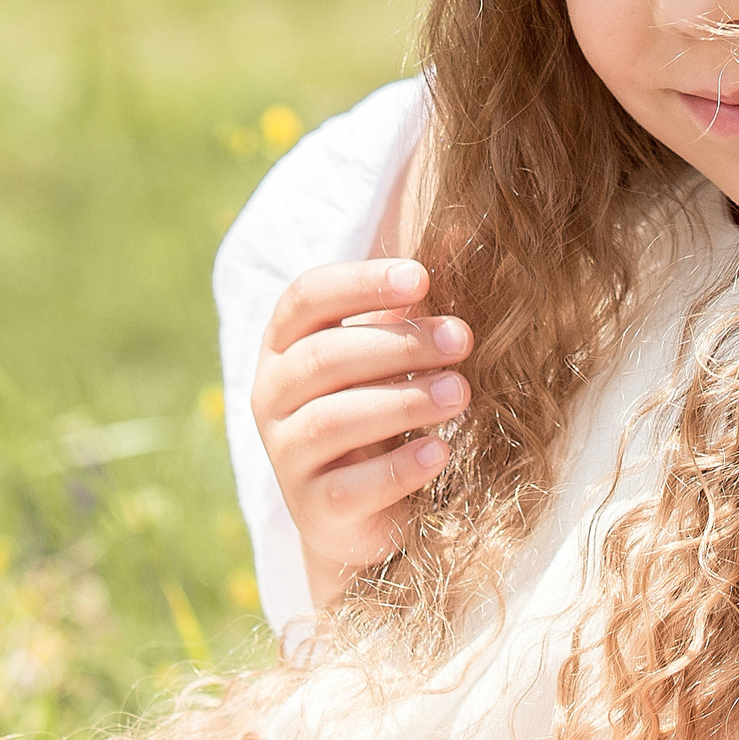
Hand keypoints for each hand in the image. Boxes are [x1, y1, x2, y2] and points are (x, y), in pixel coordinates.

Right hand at [256, 258, 469, 603]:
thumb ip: (417, 298)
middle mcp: (272, 394)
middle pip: (324, 358)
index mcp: (286, 343)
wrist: (364, 513)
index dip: (361, 283)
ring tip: (460, 392)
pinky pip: (350, 486)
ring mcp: (286, 455)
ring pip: (333, 420)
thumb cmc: (382, 408)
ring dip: (402, 402)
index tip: (421, 278)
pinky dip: (397, 468)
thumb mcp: (395, 349)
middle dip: (398, 344)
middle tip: (462, 339)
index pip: (306, 298)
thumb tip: (466, 227)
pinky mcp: (313, 509)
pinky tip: (439, 452)